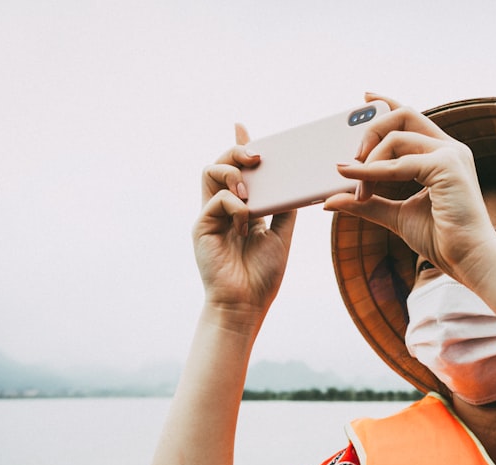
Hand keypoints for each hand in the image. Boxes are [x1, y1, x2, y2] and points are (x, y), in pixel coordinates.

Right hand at [195, 124, 295, 320]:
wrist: (246, 305)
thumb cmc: (262, 275)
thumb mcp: (282, 236)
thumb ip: (284, 209)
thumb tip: (294, 184)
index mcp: (241, 209)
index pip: (237, 170)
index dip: (239, 147)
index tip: (244, 128)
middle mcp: (222, 209)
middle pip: (220, 164)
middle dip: (237, 152)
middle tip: (256, 155)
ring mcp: (210, 216)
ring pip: (209, 172)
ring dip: (233, 173)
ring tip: (249, 192)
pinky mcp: (201, 227)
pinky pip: (215, 201)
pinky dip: (234, 205)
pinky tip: (245, 221)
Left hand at [324, 94, 495, 288]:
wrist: (468, 259)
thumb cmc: (442, 239)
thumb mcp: (396, 216)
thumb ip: (367, 204)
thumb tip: (331, 200)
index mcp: (441, 155)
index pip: (411, 117)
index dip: (387, 103)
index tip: (363, 99)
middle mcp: (449, 149)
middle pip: (403, 115)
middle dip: (371, 130)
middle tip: (350, 160)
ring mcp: (450, 154)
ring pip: (397, 135)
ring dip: (369, 160)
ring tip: (359, 190)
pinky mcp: (448, 166)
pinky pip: (399, 163)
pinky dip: (374, 172)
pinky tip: (358, 183)